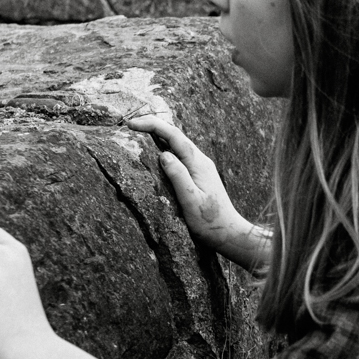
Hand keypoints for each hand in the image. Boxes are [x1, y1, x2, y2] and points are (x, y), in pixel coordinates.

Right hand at [125, 113, 268, 271]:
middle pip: (174, 135)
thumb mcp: (191, 201)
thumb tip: (163, 154)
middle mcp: (200, 160)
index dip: (151, 125)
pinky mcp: (198, 175)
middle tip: (129, 126)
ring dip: (157, 136)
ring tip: (137, 135)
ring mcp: (200, 167)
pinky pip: (179, 155)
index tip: (131, 124)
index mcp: (198, 163)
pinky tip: (154, 154)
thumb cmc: (209, 221)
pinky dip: (163, 149)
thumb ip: (178, 176)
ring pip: (176, 144)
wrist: (228, 233)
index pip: (173, 135)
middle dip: (152, 126)